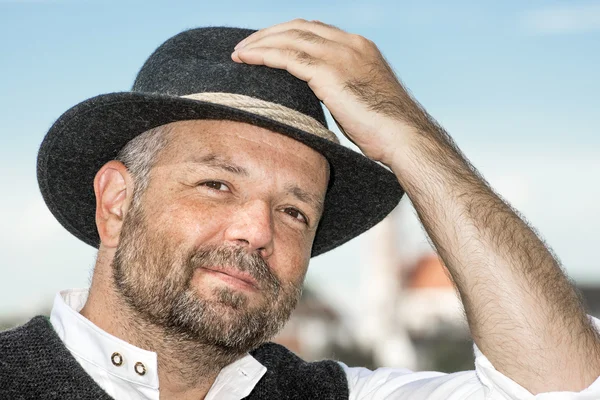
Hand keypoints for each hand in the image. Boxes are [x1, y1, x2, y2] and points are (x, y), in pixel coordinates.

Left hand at [232, 19, 430, 165]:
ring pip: (289, 38)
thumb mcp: (363, 99)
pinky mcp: (329, 72)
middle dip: (269, 34)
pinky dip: (263, 55)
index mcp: (359, 47)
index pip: (315, 30)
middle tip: (246, 46)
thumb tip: (326, 96)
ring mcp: (340, 55)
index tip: (268, 45)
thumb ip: (344, 88)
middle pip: (298, 27)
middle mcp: (350, 44)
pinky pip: (286, 56)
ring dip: (260, 42)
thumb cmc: (386, 129)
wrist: (403, 136)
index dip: (287, 35)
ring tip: (239, 54)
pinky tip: (246, 59)